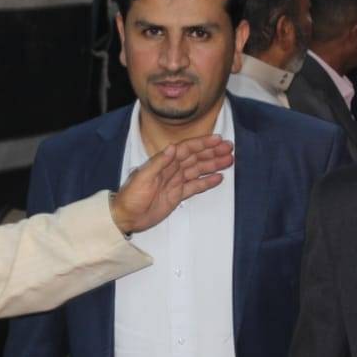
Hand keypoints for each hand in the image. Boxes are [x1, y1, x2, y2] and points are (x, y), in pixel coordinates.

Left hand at [109, 135, 234, 234]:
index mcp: (164, 162)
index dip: (202, 143)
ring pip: (198, 170)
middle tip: (229, 148)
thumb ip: (158, 162)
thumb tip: (172, 147)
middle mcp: (172, 170)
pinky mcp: (177, 195)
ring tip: (229, 160)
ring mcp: (176, 182)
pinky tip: (219, 178)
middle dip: (213, 152)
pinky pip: (195, 186)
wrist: (127, 216)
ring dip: (213, 165)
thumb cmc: (131, 196)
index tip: (217, 140)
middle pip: (196, 158)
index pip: (187, 149)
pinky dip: (207, 182)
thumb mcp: (143, 177)